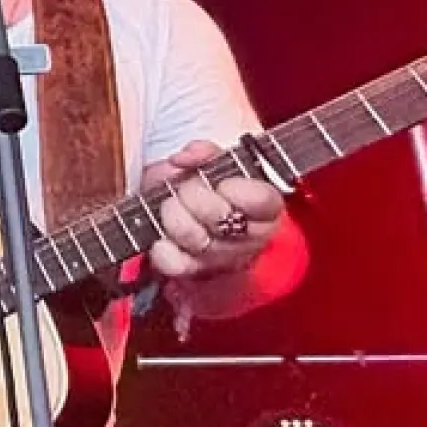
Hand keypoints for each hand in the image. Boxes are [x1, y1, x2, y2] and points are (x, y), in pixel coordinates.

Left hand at [142, 140, 285, 281]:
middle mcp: (249, 238)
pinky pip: (173, 263)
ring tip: (172, 207)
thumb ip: (205, 153)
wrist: (193, 218)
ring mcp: (221, 259)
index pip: (259, 199)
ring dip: (172, 215)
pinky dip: (161, 249)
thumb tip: (183, 157)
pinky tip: (162, 237)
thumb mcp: (215, 163)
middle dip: (192, 194)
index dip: (235, 188)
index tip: (222, 182)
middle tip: (186, 188)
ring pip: (192, 236)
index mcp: (266, 209)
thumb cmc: (211, 189)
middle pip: (218, 215)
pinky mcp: (194, 273)